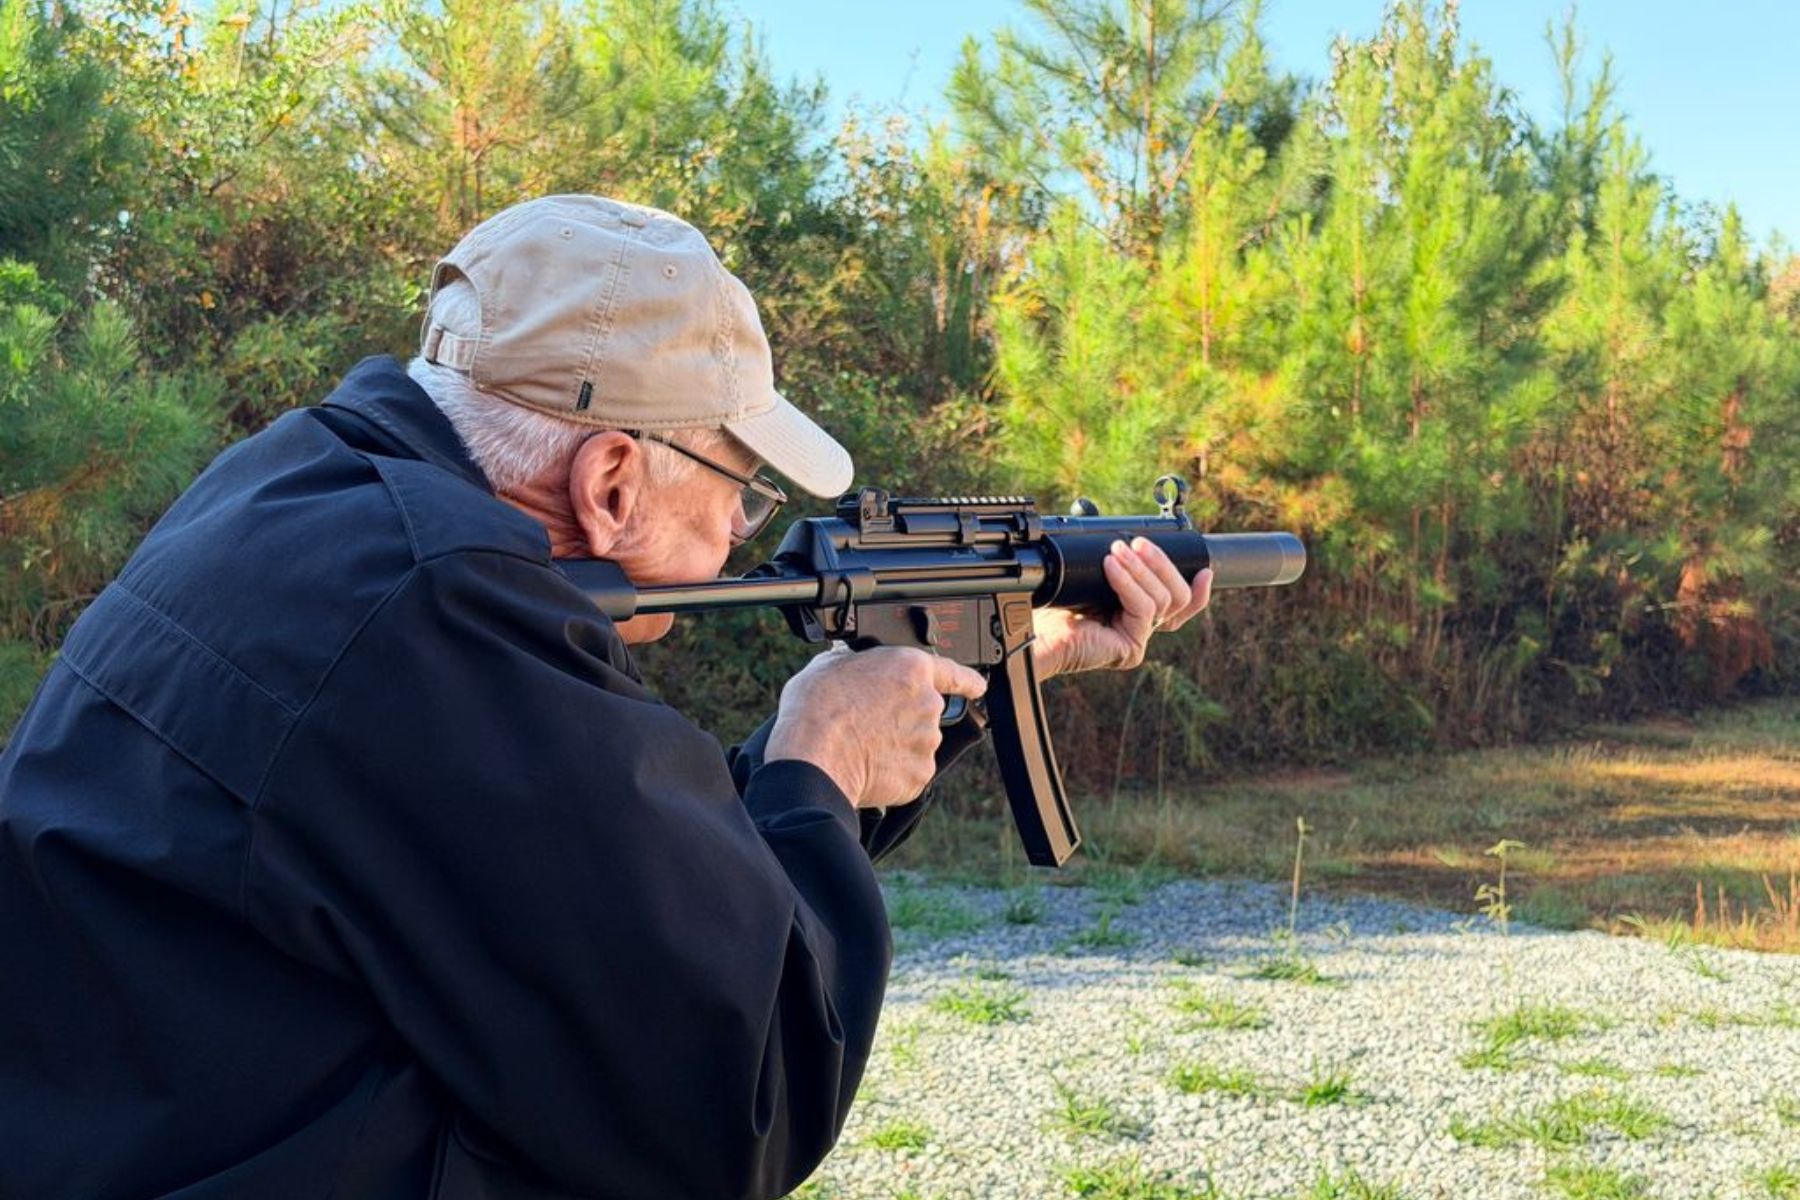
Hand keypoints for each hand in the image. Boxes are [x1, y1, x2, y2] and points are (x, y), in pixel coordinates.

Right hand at [764, 646, 987, 808]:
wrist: (813, 756)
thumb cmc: (817, 708)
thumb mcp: (832, 663)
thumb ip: (858, 662)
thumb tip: (854, 662)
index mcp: (911, 669)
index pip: (954, 672)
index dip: (967, 680)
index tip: (977, 686)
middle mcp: (928, 704)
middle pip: (925, 711)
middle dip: (903, 718)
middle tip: (868, 723)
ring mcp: (927, 742)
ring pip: (916, 743)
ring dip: (896, 745)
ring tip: (861, 745)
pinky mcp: (919, 775)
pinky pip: (908, 772)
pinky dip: (892, 773)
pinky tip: (867, 766)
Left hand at [1031, 538, 1212, 678]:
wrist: (1033, 633)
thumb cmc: (1050, 606)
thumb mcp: (1088, 574)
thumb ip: (1106, 557)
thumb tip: (1103, 522)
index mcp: (1134, 614)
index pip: (1179, 606)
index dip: (1197, 590)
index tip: (1205, 568)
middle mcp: (1140, 629)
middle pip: (1177, 598)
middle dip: (1163, 565)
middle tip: (1138, 543)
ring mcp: (1137, 640)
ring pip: (1163, 600)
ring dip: (1142, 569)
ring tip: (1118, 551)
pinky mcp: (1130, 648)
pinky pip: (1143, 608)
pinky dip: (1128, 583)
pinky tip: (1111, 568)